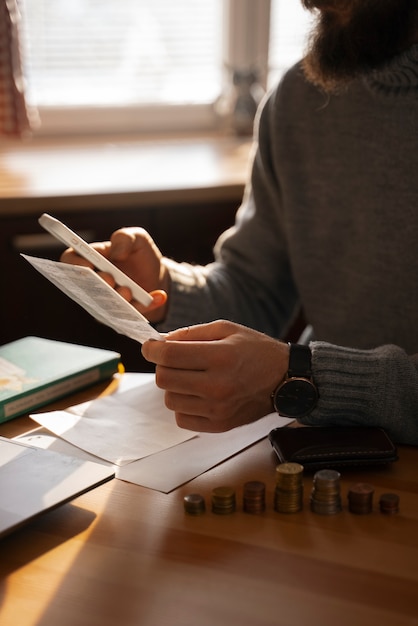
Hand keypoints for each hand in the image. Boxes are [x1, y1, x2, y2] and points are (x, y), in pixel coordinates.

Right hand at [60, 227, 168, 322]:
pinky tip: (159, 296)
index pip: (70, 261)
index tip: (88, 265)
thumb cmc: (140, 255)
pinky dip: (146, 306)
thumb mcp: (137, 238)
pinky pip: (129, 315)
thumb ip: (125, 238)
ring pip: (104, 305)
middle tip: (110, 279)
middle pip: (84, 287)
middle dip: (96, 284)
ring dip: (118, 299)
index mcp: (90, 259)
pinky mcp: (120, 315)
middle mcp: (92, 283)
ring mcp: (104, 301)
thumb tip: (116, 254)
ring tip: (130, 290)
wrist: (157, 276)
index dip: (74, 263)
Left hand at [142, 320, 289, 431]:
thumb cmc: (255, 350)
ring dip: (174, 386)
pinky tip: (198, 394)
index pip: (169, 356)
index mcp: (220, 357)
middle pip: (164, 379)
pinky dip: (184, 405)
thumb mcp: (227, 329)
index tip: (149, 346)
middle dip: (163, 366)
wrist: (285, 380)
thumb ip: (191, 333)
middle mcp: (218, 386)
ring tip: (191, 377)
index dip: (151, 349)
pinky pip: (181, 418)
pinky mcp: (219, 425)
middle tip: (175, 360)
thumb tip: (160, 342)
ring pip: (170, 400)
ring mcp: (218, 409)